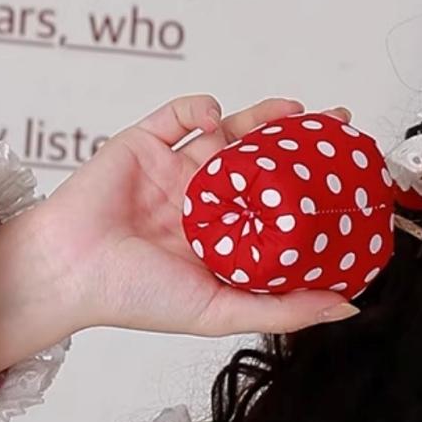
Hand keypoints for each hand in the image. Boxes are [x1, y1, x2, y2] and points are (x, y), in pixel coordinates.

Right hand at [32, 93, 365, 340]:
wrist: (71, 271)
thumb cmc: (136, 298)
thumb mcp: (222, 312)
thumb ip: (284, 310)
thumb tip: (348, 307)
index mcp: (220, 243)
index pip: (278, 212)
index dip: (314, 196)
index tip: (350, 183)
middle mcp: (202, 205)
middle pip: (262, 166)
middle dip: (301, 146)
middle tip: (339, 130)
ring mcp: (174, 171)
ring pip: (230, 135)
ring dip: (264, 120)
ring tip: (296, 113)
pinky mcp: (145, 143)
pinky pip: (180, 115)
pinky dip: (202, 109)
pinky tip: (218, 120)